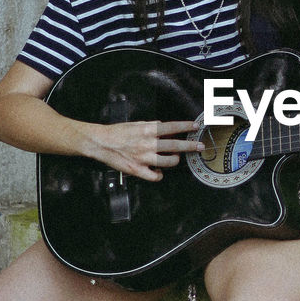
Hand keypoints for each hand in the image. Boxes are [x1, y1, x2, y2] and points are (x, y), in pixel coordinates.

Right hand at [89, 118, 204, 182]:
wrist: (100, 142)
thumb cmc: (117, 132)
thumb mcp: (136, 123)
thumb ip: (150, 125)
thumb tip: (162, 126)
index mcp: (148, 130)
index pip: (172, 127)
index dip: (185, 127)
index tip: (195, 126)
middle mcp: (148, 144)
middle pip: (175, 146)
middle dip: (190, 146)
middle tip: (200, 146)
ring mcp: (144, 158)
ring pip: (168, 162)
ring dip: (175, 160)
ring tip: (175, 158)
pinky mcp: (137, 170)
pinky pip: (154, 176)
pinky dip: (159, 175)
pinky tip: (159, 172)